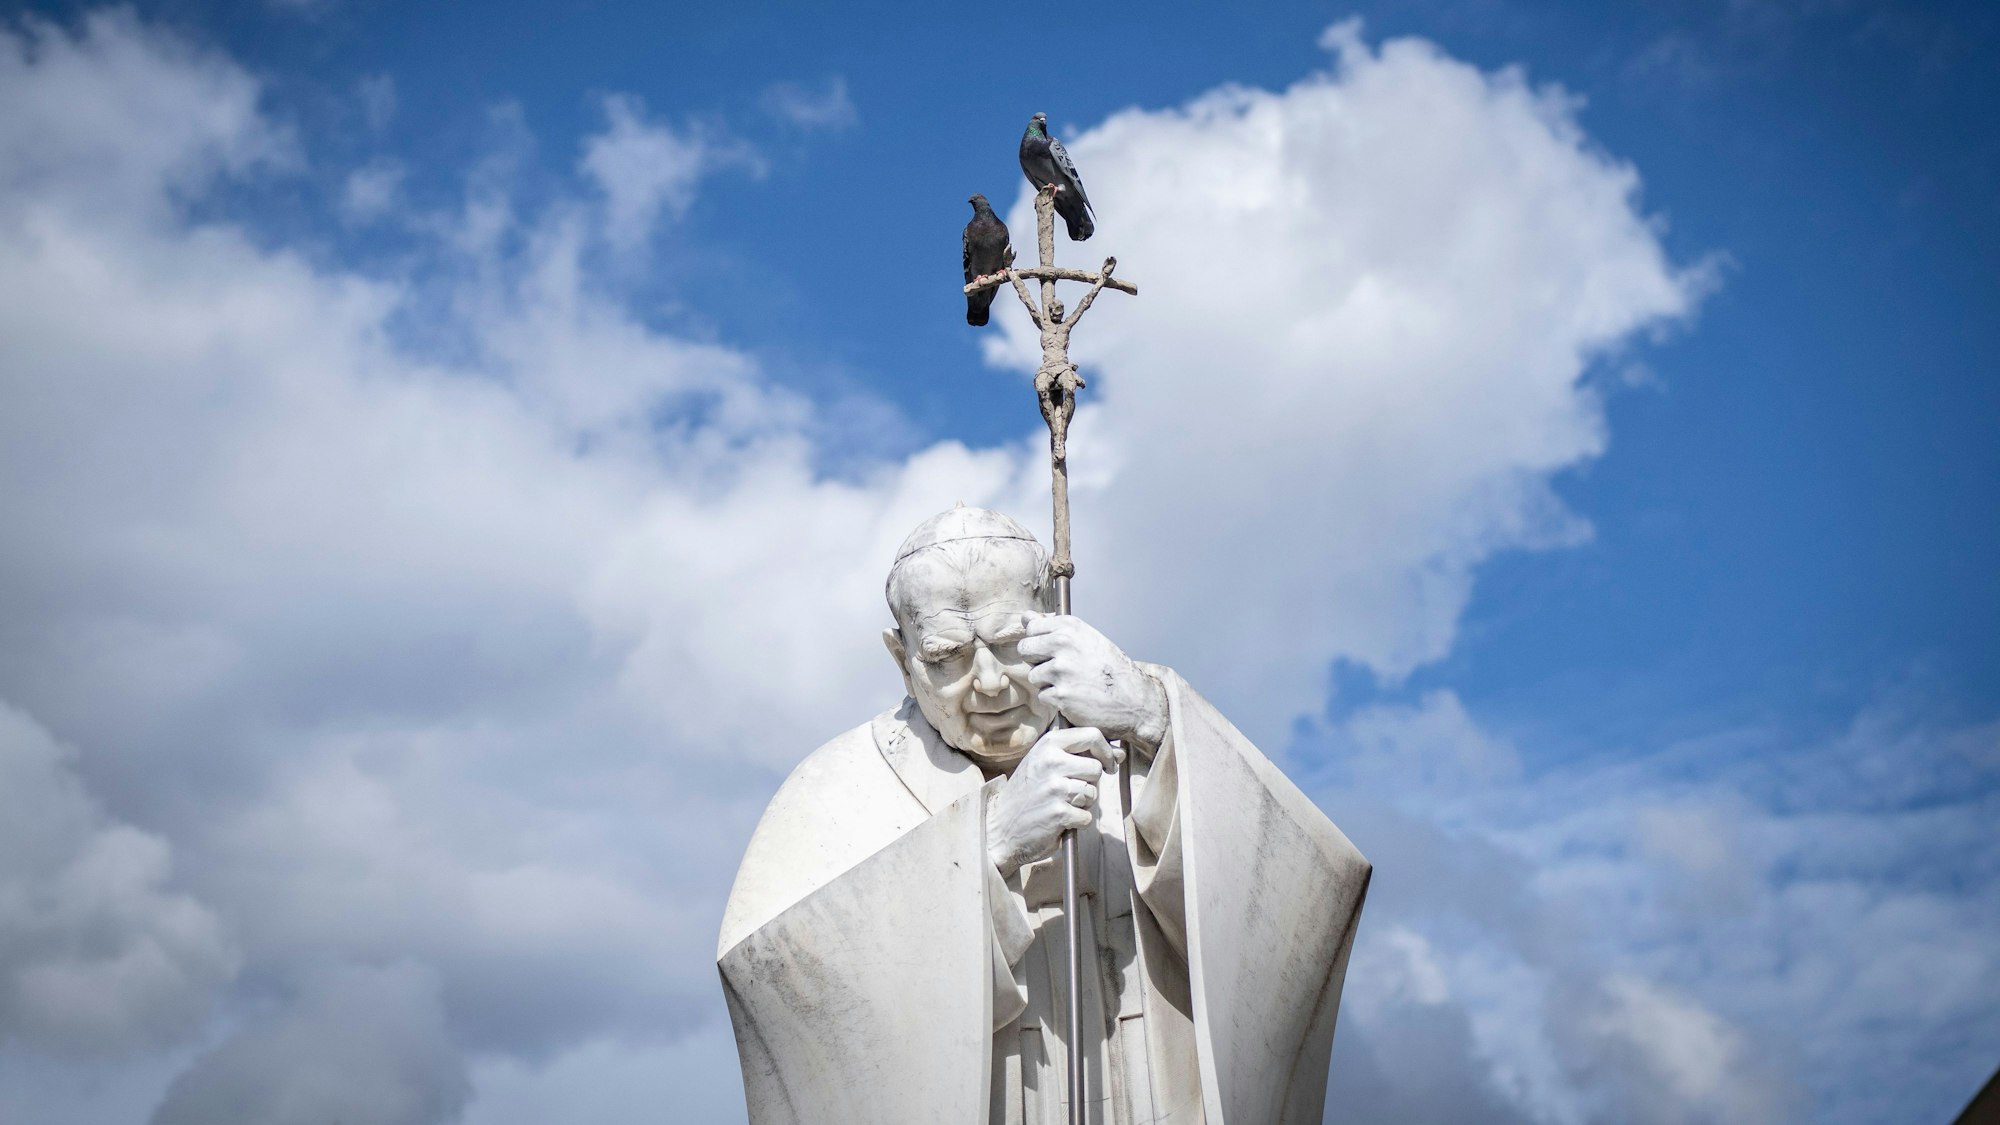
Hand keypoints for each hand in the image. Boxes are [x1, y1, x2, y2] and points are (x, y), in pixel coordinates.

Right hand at [986, 726, 1122, 877]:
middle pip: (1096, 768)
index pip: (1092, 735)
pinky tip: (1059, 820)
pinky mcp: (1059, 812)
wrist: (1000, 827)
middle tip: (1070, 791)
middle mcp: (1051, 762)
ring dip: (1082, 804)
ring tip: (1060, 805)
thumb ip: (1078, 754)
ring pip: (1092, 793)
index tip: (1107, 764)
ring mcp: (1055, 787)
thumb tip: (1119, 753)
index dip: (1106, 752)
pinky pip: (1087, 816)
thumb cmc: (1027, 793)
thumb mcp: (1044, 763)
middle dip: (1089, 783)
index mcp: (1049, 744)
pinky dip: (1077, 822)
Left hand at [1020, 616, 1167, 749]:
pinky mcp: (1060, 695)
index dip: (1039, 640)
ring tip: (1072, 683)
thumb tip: (1026, 617)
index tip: (1051, 648)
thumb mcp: (1086, 638)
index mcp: (1070, 626)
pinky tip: (1074, 697)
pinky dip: (1056, 699)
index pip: (1031, 627)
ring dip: (1048, 682)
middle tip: (1058, 668)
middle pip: (1025, 649)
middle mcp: (1063, 644)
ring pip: (1034, 675)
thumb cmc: (1110, 668)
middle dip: (1036, 660)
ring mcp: (1060, 670)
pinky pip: (1043, 696)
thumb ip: (1053, 626)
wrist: (1133, 698)